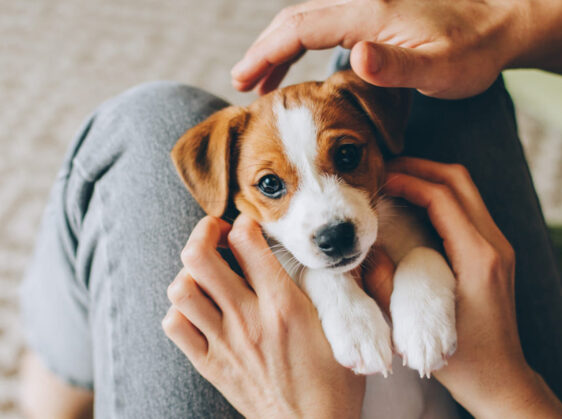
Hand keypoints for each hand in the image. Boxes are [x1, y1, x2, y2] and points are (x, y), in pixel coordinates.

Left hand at [162, 214, 364, 418]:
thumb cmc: (334, 382)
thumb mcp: (345, 330)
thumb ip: (342, 289)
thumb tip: (339, 257)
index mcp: (284, 305)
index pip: (247, 242)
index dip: (245, 222)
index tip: (251, 225)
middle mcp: (248, 319)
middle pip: (199, 257)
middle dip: (204, 231)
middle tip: (218, 233)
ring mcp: (224, 342)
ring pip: (181, 289)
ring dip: (190, 272)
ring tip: (208, 272)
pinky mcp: (210, 364)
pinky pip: (175, 326)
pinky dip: (181, 310)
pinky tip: (201, 308)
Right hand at [231, 0, 518, 97]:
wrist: (500, 28)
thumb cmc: (472, 54)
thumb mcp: (438, 69)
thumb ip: (394, 66)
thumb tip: (351, 56)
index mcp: (368, 13)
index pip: (299, 28)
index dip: (266, 54)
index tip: (242, 82)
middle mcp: (361, 0)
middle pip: (294, 20)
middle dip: (263, 51)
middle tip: (240, 85)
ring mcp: (367, 3)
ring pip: (307, 21)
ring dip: (279, 48)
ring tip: (261, 82)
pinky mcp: (375, 12)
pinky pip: (325, 25)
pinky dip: (302, 45)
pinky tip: (301, 69)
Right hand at [365, 157, 561, 417]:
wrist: (502, 380)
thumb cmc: (463, 360)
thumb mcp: (415, 327)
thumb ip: (385, 286)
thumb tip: (364, 251)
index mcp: (478, 258)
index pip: (442, 197)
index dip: (407, 180)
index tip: (378, 179)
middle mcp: (494, 244)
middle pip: (459, 180)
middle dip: (420, 167)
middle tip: (384, 169)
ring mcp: (498, 246)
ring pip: (465, 190)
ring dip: (430, 178)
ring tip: (395, 181)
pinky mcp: (494, 253)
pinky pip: (467, 208)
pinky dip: (439, 196)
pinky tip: (412, 206)